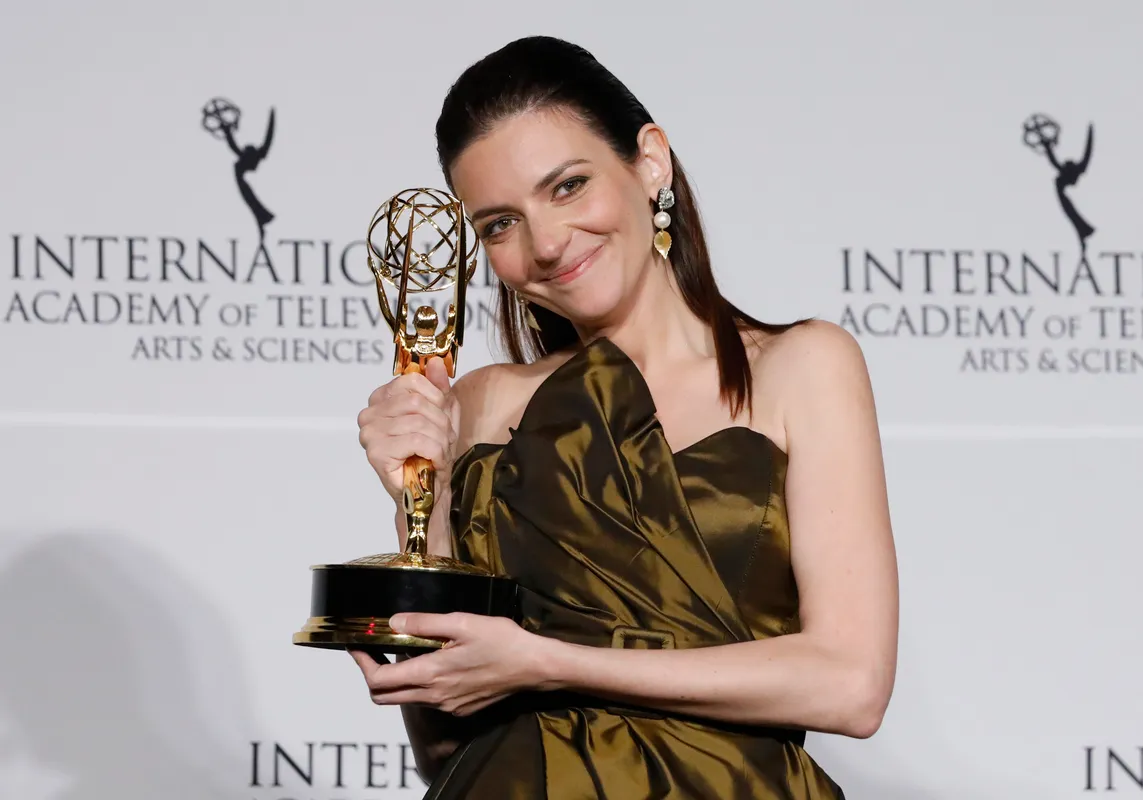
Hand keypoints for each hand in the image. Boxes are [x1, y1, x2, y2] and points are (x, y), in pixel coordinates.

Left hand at [348, 613, 558, 715]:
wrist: (534, 667)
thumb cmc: (502, 641)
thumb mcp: (462, 622)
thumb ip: (425, 623)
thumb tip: (394, 621)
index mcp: (431, 674)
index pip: (379, 680)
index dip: (362, 663)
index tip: (357, 645)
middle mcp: (434, 697)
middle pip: (384, 697)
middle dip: (371, 675)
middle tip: (373, 651)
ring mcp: (447, 706)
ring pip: (405, 699)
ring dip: (396, 679)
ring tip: (403, 650)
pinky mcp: (459, 709)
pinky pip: (428, 700)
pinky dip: (419, 683)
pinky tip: (434, 661)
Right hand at [357, 358, 459, 502]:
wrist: (428, 492)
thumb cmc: (431, 453)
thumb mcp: (442, 413)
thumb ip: (439, 387)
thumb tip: (436, 363)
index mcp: (381, 399)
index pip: (411, 381)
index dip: (436, 397)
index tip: (442, 415)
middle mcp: (369, 414)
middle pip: (416, 402)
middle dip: (440, 422)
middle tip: (444, 439)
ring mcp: (369, 434)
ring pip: (419, 422)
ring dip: (440, 440)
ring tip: (440, 452)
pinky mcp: (376, 453)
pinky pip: (417, 440)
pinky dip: (435, 452)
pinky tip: (434, 462)